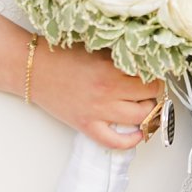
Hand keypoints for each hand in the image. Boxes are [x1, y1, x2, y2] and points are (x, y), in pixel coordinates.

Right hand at [30, 43, 163, 149]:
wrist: (34, 69)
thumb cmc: (63, 56)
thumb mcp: (99, 49)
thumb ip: (122, 57)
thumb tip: (147, 61)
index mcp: (111, 72)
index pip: (151, 79)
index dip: (157, 75)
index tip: (156, 73)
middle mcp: (106, 94)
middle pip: (150, 99)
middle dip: (154, 93)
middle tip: (150, 87)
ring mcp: (96, 113)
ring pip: (139, 119)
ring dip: (147, 112)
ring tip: (143, 103)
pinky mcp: (86, 125)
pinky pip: (113, 141)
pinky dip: (130, 140)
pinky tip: (137, 132)